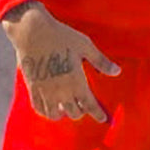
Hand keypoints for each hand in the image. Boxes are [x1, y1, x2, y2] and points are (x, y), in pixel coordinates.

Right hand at [1, 1, 119, 121]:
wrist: (31, 31)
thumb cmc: (60, 36)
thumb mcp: (85, 46)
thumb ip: (100, 61)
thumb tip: (117, 71)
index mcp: (76, 81)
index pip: (90, 105)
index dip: (98, 114)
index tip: (103, 118)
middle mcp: (61, 90)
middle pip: (74, 113)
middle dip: (81, 112)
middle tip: (84, 107)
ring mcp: (45, 91)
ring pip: (55, 114)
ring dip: (63, 113)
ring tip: (66, 108)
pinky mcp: (32, 87)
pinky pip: (38, 108)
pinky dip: (46, 111)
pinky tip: (50, 108)